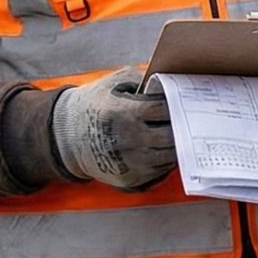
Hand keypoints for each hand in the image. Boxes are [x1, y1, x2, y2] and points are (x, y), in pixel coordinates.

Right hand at [50, 65, 174, 189]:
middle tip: (189, 119)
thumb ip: (145, 79)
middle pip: (172, 135)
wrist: (68, 136)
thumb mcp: (116, 82)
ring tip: (179, 133)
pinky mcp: (130, 179)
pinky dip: (167, 159)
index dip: (177, 104)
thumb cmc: (95, 104)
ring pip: (170, 156)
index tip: (182, 101)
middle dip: (182, 126)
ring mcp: (131, 162)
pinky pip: (160, 170)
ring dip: (178, 145)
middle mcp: (130, 140)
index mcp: (127, 112)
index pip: (166, 109)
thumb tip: (172, 80)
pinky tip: (165, 147)